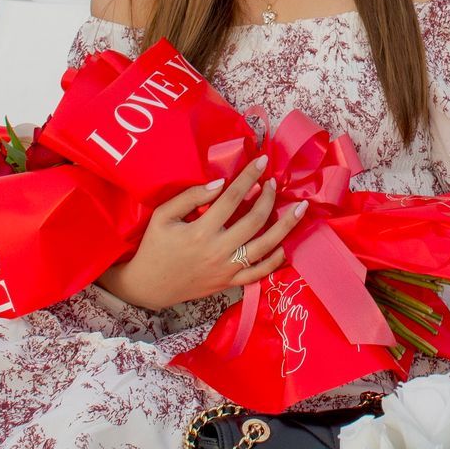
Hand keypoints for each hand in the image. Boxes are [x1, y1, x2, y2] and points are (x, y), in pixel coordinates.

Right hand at [97, 155, 305, 309]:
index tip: (262, 162)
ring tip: (300, 209)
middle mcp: (219, 251)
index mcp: (201, 231)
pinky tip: (288, 244)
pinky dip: (277, 260)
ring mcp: (227, 269)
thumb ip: (190, 196)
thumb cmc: (155, 246)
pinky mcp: (230, 282)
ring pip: (265, 247)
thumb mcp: (163, 216)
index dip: (249, 177)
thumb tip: (220, 182)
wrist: (149, 286)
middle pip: (255, 220)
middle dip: (268, 197)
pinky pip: (260, 273)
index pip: (232, 198)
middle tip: (273, 183)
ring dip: (285, 226)